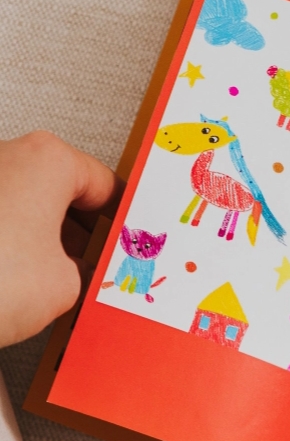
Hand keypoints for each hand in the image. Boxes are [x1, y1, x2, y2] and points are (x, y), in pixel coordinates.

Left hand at [0, 132, 119, 347]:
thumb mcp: (67, 285)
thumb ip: (81, 270)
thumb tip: (73, 274)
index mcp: (49, 159)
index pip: (107, 186)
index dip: (123, 221)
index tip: (128, 241)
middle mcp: (5, 155)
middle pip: (62, 190)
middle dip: (81, 229)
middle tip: (97, 264)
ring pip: (24, 204)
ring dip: (43, 238)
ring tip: (56, 278)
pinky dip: (9, 244)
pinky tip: (17, 278)